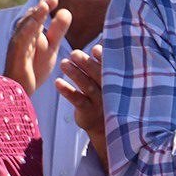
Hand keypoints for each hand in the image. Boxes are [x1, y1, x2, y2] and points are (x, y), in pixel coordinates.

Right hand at [3, 0, 72, 94]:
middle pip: (29, 19)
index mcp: (30, 33)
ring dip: (33, 17)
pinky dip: (25, 33)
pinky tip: (33, 26)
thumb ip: (57, 30)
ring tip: (44, 6)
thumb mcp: (51, 47)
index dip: (44, 6)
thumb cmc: (34, 67)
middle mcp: (21, 37)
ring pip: (24, 29)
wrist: (21, 89)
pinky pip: (20, 44)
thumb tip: (65, 11)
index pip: (36, 16)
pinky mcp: (16, 58)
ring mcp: (17, 47)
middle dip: (39, 8)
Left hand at [55, 45, 107, 170]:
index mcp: (118, 81)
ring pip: (87, 86)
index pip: (112, 67)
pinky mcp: (88, 113)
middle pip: (98, 74)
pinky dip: (67, 91)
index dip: (104, 58)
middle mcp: (111, 91)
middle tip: (74, 53)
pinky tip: (57, 82)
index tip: (95, 49)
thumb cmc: (103, 99)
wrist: (106, 129)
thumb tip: (97, 47)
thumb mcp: (106, 83)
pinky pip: (77, 100)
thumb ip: (102, 66)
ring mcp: (100, 103)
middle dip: (86, 63)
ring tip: (63, 63)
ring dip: (75, 74)